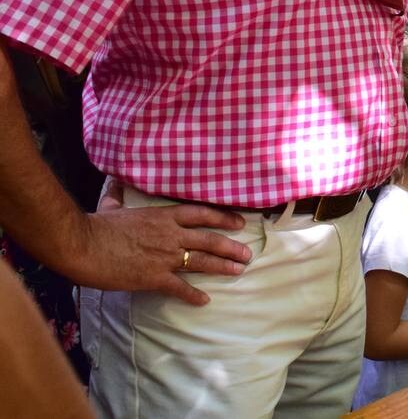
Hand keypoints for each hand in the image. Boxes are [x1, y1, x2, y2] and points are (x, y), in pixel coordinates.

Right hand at [65, 181, 251, 305]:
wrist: (84, 244)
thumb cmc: (97, 226)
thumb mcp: (112, 207)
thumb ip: (118, 196)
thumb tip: (113, 184)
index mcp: (163, 216)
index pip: (202, 214)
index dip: (224, 218)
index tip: (240, 223)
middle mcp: (171, 235)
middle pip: (209, 239)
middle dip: (231, 247)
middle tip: (247, 254)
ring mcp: (165, 256)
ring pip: (201, 260)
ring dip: (222, 266)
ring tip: (239, 270)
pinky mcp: (154, 277)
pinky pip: (179, 287)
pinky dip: (192, 295)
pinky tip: (204, 300)